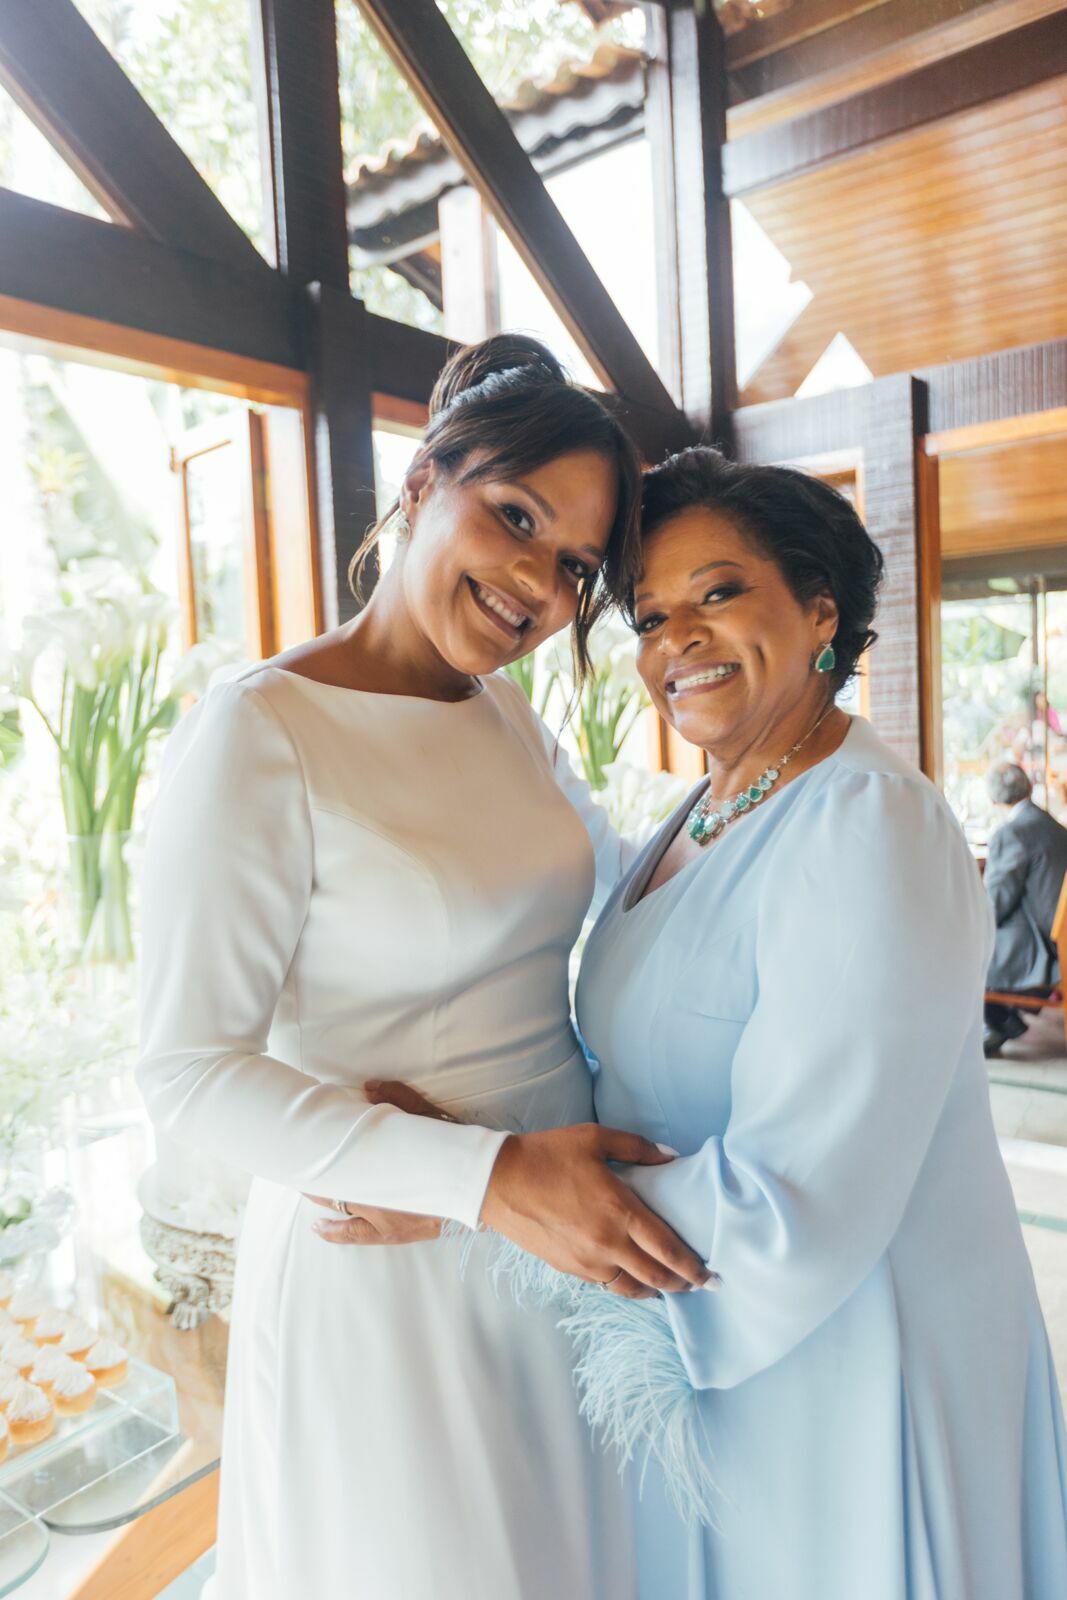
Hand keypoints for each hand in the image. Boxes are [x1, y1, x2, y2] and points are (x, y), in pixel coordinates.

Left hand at [307, 1079, 456, 1245]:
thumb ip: (400, 1100)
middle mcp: (379, 1201)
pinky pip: (356, 1236)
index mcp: (384, 1172)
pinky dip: (335, 1232)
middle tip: (297, 1165)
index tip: (303, 1147)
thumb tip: (369, 1086)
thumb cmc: (458, 1151)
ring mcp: (386, 1222)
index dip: (320, 1157)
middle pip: (336, 1188)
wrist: (484, 1189)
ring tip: (304, 1188)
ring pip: (340, 1211)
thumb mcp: (431, 1118)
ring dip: (321, 1200)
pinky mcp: (395, 1234)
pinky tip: (318, 1228)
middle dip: (316, 1178)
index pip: (341, 1164)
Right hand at [481, 1125, 711, 1300]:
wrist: (499, 1181)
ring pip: (631, 1288)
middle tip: (698, 1285)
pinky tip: (631, 1279)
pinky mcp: (569, 1269)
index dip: (693, 1267)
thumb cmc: (548, 1155)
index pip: (668, 1249)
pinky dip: (625, 1286)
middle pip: (656, 1276)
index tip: (712, 1276)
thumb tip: (671, 1157)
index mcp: (620, 1211)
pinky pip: (606, 1285)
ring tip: (667, 1286)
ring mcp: (587, 1262)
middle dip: (682, 1284)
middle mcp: (608, 1243)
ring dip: (654, 1290)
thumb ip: (638, 1148)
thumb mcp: (595, 1139)